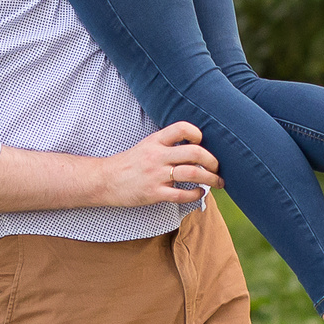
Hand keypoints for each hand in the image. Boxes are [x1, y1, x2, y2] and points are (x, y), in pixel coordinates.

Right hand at [98, 121, 219, 205]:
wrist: (105, 180)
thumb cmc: (129, 164)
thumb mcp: (146, 146)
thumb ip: (167, 144)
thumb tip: (195, 146)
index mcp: (155, 141)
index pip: (182, 128)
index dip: (197, 134)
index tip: (202, 142)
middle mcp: (157, 156)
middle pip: (194, 152)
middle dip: (213, 161)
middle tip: (218, 167)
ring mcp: (156, 175)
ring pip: (192, 173)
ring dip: (210, 178)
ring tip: (217, 182)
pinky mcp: (154, 193)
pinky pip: (182, 194)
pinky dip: (197, 194)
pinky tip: (200, 193)